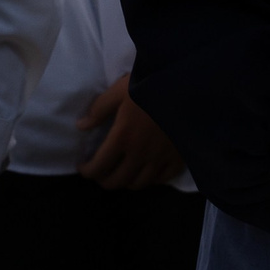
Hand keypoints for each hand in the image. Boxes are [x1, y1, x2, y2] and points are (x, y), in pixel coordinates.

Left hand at [76, 75, 185, 190]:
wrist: (188, 86)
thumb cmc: (152, 85)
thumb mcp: (120, 91)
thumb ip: (99, 109)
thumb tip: (81, 126)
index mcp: (123, 138)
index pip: (99, 166)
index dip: (87, 170)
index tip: (83, 166)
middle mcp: (140, 154)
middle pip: (117, 181)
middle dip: (104, 180)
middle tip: (100, 172)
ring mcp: (161, 159)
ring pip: (138, 184)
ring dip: (126, 182)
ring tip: (122, 173)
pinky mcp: (179, 158)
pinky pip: (162, 179)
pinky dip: (151, 180)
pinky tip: (147, 171)